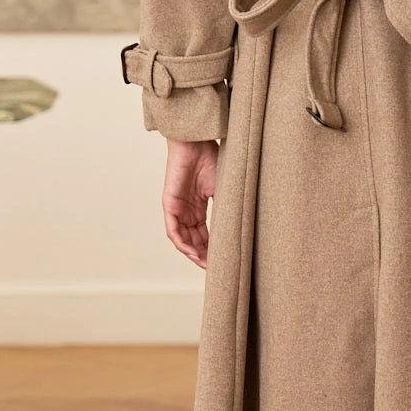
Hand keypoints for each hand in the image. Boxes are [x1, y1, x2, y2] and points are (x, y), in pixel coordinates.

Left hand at [163, 138, 217, 267]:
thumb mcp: (223, 190)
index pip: (204, 234)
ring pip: (182, 238)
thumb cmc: (211, 159)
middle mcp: (187, 210)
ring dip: (192, 253)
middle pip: (193, 240)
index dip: (212, 249)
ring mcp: (177, 208)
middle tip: (215, 268)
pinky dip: (182, 243)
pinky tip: (192, 252)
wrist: (197, 142)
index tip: (223, 261)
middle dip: (203, 256)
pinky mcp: (169, 204)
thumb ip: (226, 209)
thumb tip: (241, 230)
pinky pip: (173, 229)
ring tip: (205, 264)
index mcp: (199, 207)